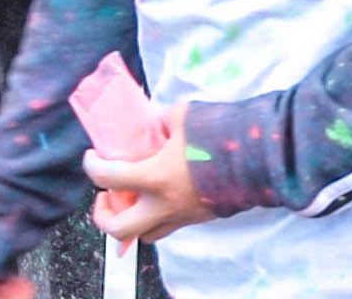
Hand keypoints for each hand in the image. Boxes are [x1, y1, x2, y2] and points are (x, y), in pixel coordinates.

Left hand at [85, 121, 206, 243]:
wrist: (260, 161)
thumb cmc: (218, 135)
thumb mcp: (180, 117)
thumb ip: (158, 122)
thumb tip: (150, 123)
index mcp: (155, 178)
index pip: (106, 179)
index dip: (91, 166)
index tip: (93, 155)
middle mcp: (165, 206)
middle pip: (119, 230)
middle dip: (103, 215)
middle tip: (105, 195)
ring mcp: (182, 217)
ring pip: (144, 235)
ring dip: (129, 220)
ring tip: (129, 198)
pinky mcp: (198, 220)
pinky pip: (167, 227)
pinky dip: (154, 216)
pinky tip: (156, 195)